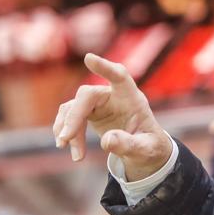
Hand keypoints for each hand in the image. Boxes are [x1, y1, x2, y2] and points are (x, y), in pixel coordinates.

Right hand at [52, 54, 172, 179]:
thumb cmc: (148, 145)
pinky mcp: (88, 111)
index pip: (119, 76)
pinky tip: (65, 146)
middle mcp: (113, 95)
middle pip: (87, 95)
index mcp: (132, 98)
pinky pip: (69, 116)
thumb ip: (129, 144)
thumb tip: (107, 141)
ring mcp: (98, 102)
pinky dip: (65, 131)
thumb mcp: (145, 149)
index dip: (105, 67)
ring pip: (73, 107)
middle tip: (66, 139)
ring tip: (77, 156)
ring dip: (69, 129)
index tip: (89, 58)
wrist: (143, 151)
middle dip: (74, 117)